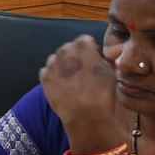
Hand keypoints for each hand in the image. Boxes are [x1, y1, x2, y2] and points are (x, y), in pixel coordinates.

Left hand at [38, 36, 125, 151]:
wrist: (85, 114)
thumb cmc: (102, 92)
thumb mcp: (111, 71)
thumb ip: (102, 60)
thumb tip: (98, 61)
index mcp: (83, 45)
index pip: (86, 41)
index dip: (92, 51)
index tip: (96, 62)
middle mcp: (65, 50)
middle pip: (70, 49)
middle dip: (76, 58)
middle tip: (84, 73)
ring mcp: (52, 63)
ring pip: (58, 60)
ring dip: (64, 66)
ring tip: (73, 82)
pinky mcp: (44, 77)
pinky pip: (49, 72)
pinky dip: (54, 77)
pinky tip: (63, 88)